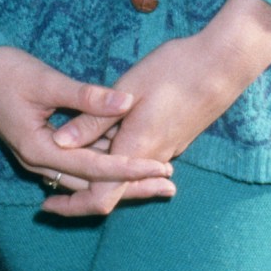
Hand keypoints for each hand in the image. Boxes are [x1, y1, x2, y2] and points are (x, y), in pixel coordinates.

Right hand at [0, 45, 174, 203]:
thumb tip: (127, 101)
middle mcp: (40, 162)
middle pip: (93, 183)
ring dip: (118, 178)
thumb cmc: (2, 70)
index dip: (132, 168)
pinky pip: (76, 165)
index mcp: (40, 150)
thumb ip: (86, 96)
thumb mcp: (46, 80)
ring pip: (85, 177)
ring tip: (154, 177)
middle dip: (131, 185)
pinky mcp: (39, 146)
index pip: (96, 167)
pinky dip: (101, 165)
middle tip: (169, 185)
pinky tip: (123, 157)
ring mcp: (38, 157)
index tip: (163, 168)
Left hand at [40, 0, 270, 219]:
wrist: (225, 65)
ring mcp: (166, 149)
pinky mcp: (173, 138)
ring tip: (68, 161)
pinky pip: (139, 160)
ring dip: (99, 173)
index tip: (45, 205)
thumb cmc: (175, 70)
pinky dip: (116, 159)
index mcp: (137, 148)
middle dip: (79, 194)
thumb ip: (94, 119)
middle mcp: (152, 157)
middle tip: (49, 192)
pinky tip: (102, 142)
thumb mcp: (129, 89)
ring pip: (125, 175)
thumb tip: (59, 145)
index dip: (72, 206)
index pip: (100, 197)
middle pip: (112, 192)